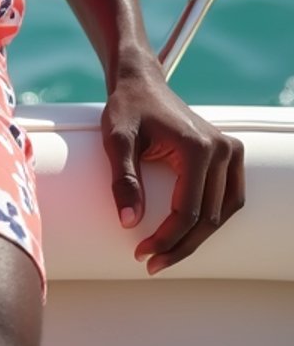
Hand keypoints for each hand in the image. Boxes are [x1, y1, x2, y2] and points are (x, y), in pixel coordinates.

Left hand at [100, 62, 244, 273]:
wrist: (141, 82)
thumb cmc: (127, 107)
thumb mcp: (117, 140)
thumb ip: (123, 180)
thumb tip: (129, 223)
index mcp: (197, 147)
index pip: (187, 211)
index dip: (165, 239)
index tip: (141, 253)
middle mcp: (221, 149)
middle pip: (208, 218)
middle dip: (180, 246)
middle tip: (152, 263)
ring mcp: (228, 150)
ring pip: (223, 212)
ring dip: (199, 238)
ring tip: (169, 253)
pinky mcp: (228, 152)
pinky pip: (229, 197)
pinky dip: (213, 218)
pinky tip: (190, 232)